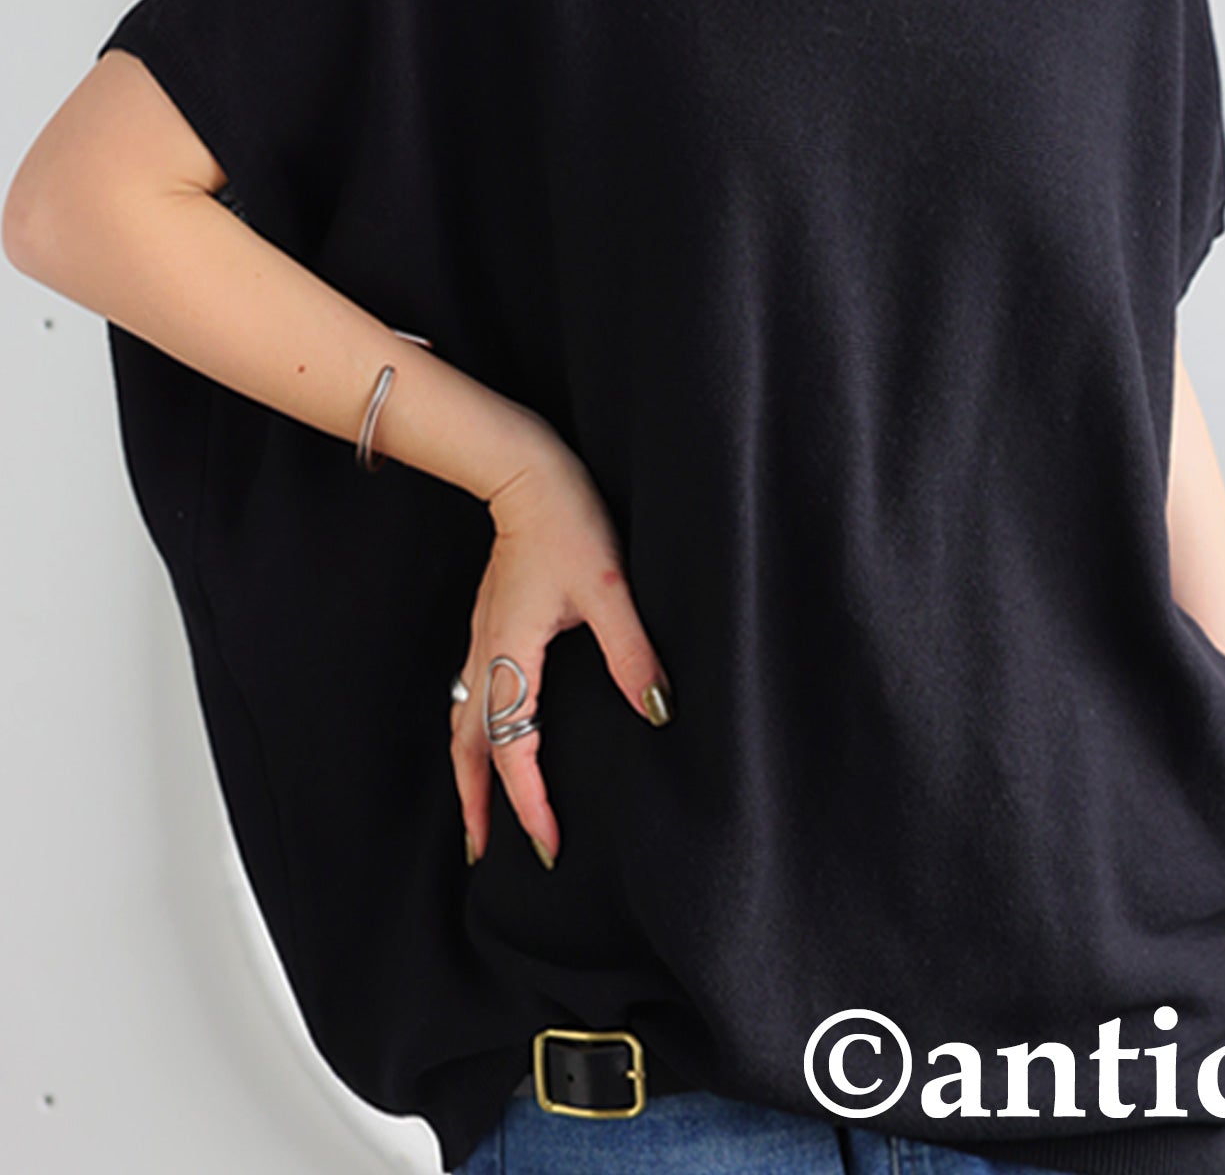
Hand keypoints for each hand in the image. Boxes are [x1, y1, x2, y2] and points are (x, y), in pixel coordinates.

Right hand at [449, 430, 673, 868]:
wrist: (524, 471)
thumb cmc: (567, 521)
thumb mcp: (610, 587)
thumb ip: (632, 651)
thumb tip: (657, 711)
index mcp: (511, 655)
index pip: (514, 752)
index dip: (530, 804)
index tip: (548, 847)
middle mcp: (487, 655)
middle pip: (469, 750)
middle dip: (478, 806)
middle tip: (486, 855)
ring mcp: (483, 639)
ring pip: (464, 724)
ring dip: (471, 773)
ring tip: (481, 813)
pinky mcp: (490, 623)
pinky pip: (472, 696)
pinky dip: (476, 736)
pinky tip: (494, 737)